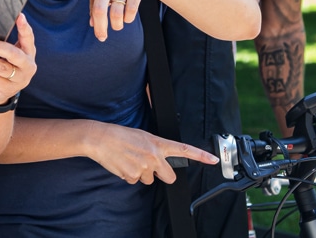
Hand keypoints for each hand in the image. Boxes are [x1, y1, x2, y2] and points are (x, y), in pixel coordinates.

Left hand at [0, 13, 36, 104]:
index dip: (24, 27)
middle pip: (13, 54)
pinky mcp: (6, 89)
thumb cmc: (5, 64)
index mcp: (29, 52)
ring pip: (0, 67)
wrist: (3, 92)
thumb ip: (4, 41)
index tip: (19, 16)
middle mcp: (28, 66)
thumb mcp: (9, 53)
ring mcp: (18, 79)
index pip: (28, 38)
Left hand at [65, 0, 160, 40]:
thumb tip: (92, 24)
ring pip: (117, 12)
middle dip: (100, 28)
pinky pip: (131, 9)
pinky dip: (128, 19)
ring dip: (117, 25)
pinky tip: (128, 18)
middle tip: (102, 38)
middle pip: (100, 9)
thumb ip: (94, 5)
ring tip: (117, 26)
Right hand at [86, 121, 217, 184]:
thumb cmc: (120, 135)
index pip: (183, 149)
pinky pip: (134, 181)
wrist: (101, 138)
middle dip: (160, 175)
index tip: (213, 160)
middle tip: (148, 165)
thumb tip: (157, 161)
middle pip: (169, 176)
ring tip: (129, 159)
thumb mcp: (142, 135)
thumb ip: (154, 148)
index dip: (200, 155)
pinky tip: (122, 163)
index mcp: (157, 143)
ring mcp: (144, 167)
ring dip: (141, 173)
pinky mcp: (133, 176)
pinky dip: (129, 175)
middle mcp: (153, 156)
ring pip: (149, 180)